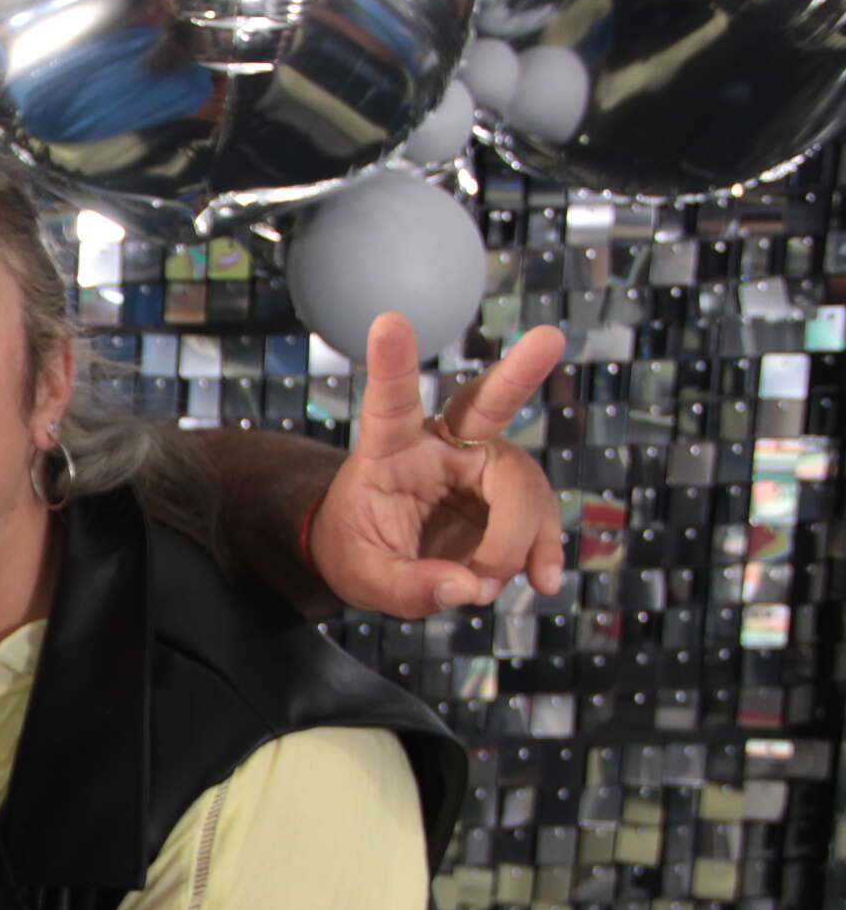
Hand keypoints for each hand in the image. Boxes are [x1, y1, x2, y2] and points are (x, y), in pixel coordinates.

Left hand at [311, 311, 567, 617]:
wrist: (378, 557)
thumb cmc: (358, 550)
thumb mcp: (364, 578)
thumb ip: (407, 586)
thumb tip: (468, 588)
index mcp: (389, 450)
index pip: (389, 404)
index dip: (392, 365)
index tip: (388, 321)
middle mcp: (441, 445)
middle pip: (486, 407)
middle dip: (519, 373)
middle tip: (550, 337)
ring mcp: (482, 467)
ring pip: (521, 484)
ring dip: (518, 538)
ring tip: (486, 584)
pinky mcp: (510, 497)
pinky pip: (540, 517)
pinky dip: (543, 550)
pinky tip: (542, 579)